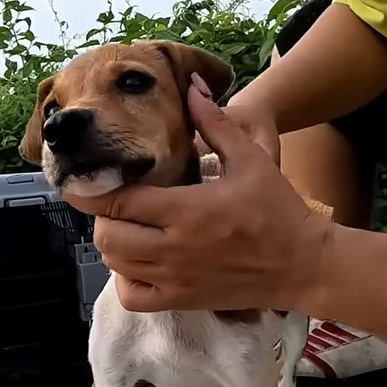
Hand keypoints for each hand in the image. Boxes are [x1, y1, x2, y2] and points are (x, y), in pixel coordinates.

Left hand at [64, 78, 333, 312]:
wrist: (304, 264)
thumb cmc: (278, 210)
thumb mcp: (251, 159)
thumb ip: (215, 124)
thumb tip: (192, 86)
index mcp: (187, 210)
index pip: (118, 202)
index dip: (91, 191)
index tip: (82, 180)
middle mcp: (174, 248)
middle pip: (107, 236)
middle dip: (102, 216)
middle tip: (115, 202)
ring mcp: (176, 279)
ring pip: (115, 265)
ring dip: (112, 244)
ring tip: (128, 226)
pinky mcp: (182, 300)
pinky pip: (133, 297)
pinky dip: (125, 279)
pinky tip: (137, 262)